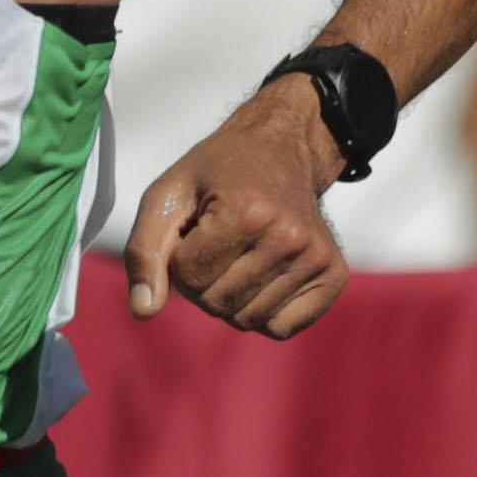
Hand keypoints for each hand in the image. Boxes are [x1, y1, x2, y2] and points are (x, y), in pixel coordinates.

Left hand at [122, 77, 350, 336]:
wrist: (283, 147)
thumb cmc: (219, 170)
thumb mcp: (168, 194)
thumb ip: (145, 251)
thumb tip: (143, 311)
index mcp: (247, 211)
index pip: (188, 277)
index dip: (179, 259)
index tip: (195, 230)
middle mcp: (289, 236)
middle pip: (218, 303)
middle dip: (203, 282)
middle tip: (216, 244)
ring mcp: (316, 257)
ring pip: (247, 320)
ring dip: (231, 298)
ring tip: (239, 256)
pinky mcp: (333, 274)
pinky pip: (282, 328)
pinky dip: (263, 313)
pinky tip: (263, 276)